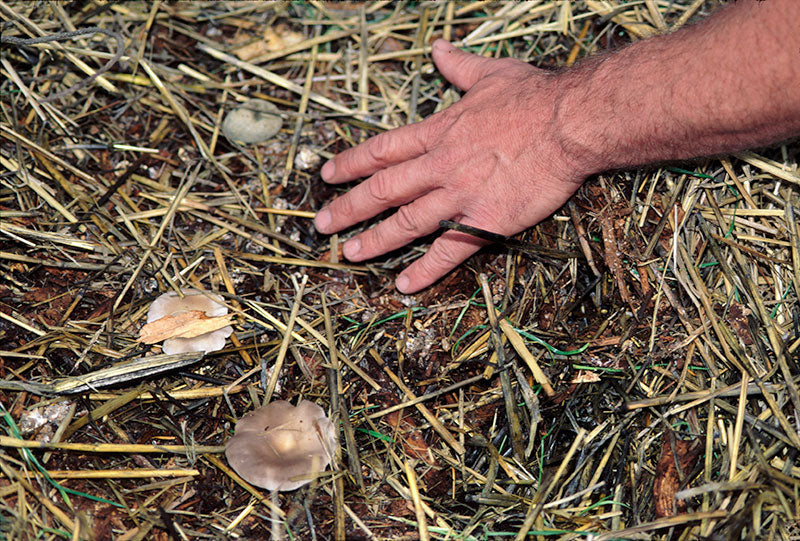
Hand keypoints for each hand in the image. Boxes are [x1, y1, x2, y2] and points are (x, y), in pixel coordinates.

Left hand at [315, 40, 589, 292]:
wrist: (570, 123)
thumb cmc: (535, 97)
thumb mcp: (491, 74)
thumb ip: (459, 67)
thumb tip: (441, 49)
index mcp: (440, 132)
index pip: (384, 150)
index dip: (352, 164)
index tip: (328, 176)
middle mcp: (441, 165)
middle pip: (384, 189)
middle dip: (349, 208)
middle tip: (322, 224)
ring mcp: (460, 194)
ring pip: (406, 222)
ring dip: (375, 240)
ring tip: (349, 254)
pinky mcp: (485, 220)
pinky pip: (449, 250)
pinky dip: (426, 269)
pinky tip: (405, 284)